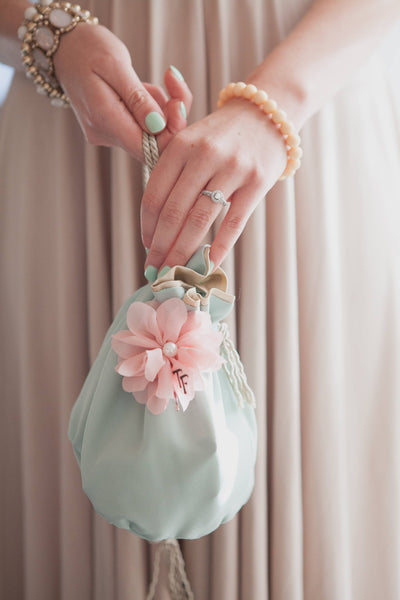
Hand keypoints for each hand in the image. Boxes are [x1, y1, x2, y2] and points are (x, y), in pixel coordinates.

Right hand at [53, 23, 191, 160]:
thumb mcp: (115, 64)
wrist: (65, 46)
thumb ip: (138, 99)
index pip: (149, 150)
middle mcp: (106, 134)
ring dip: (160, 107)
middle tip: (172, 82)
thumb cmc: (87, 48)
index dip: (171, 134)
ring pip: (151, 132)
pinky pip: (142, 124)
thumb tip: (158, 126)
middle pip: (153, 142)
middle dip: (170, 115)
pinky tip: (141, 87)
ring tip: (147, 81)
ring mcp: (109, 133)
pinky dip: (150, 107)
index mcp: (104, 120)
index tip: (178, 105)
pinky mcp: (113, 128)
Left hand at [141, 98, 287, 274]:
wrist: (268, 112)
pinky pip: (234, 223)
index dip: (148, 226)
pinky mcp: (257, 182)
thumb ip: (171, 173)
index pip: (155, 195)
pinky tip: (209, 264)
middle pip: (174, 212)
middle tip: (155, 269)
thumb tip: (156, 225)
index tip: (146, 247)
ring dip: (183, 252)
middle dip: (161, 247)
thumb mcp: (191, 139)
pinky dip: (220, 248)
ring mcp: (233, 168)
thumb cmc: (222, 134)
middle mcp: (204, 155)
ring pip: (200, 221)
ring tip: (175, 271)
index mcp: (181, 145)